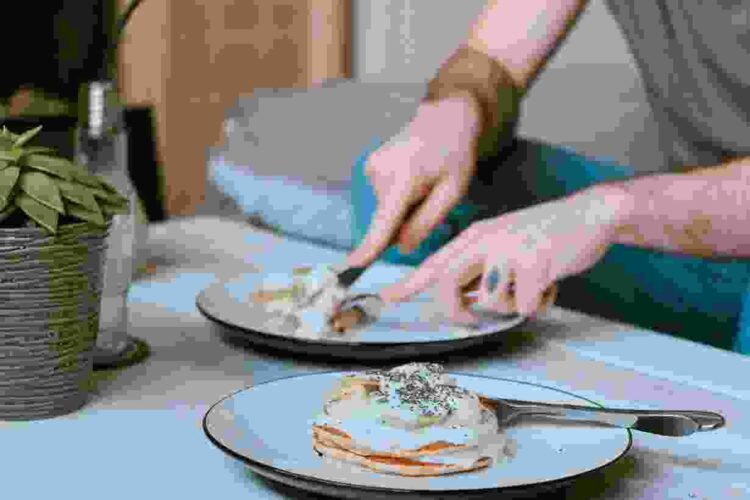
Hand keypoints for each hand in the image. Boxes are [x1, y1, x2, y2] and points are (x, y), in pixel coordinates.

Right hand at [346, 94, 481, 266]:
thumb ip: (426, 222)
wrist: (445, 115)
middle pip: (387, 220)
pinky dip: (397, 197)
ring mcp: (371, 167)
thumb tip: (401, 247)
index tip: (353, 265)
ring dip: (403, 207)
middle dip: (405, 221)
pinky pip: (383, 197)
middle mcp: (379, 172)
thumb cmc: (454, 153)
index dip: (369, 247)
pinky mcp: (368, 166)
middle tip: (430, 196)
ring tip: (423, 181)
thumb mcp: (453, 191)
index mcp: (403, 179)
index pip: (383, 222)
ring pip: (385, 209)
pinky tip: (413, 177)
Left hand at [379, 185, 634, 321]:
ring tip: (531, 284)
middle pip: (446, 283)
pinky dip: (539, 303)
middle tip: (469, 317)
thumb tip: (466, 303)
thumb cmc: (546, 236)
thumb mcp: (505, 245)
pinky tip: (550, 283)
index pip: (435, 263)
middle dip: (455, 310)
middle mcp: (486, 239)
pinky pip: (525, 306)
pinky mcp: (534, 263)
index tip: (385, 297)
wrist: (589, 215)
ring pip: (491, 302)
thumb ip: (481, 271)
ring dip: (512, 304)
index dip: (409, 283)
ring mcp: (509, 249)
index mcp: (476, 236)